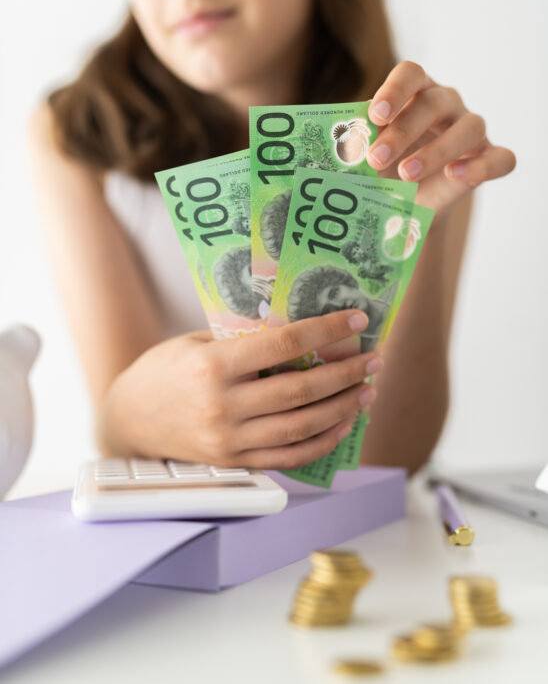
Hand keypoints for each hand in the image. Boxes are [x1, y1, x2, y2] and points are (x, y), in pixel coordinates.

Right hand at [102, 310, 381, 469]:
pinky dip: (322, 442)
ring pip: (301, 426)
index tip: (356, 321)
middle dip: (345, 373)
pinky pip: (289, 456)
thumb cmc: (165, 370)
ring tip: (367, 390)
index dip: (326, 331)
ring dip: (342, 408)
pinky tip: (343, 424)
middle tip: (373, 360)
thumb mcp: (198, 342)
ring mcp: (230, 440)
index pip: (283, 344)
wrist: (129, 419)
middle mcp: (223, 406)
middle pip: (300, 390)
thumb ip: (243, 339)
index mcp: (212, 366)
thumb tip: (301, 329)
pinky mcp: (235, 462)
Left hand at [366, 61, 515, 215]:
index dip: (394, 91)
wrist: (407, 205)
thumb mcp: (365, 155)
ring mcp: (472, 130)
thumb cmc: (384, 168)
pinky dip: (482, 165)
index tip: (374, 116)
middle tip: (374, 159)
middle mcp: (448, 104)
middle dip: (402, 131)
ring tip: (406, 174)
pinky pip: (501, 158)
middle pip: (433, 103)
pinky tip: (454, 175)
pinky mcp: (490, 158)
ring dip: (436, 151)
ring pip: (470, 127)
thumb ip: (356, 143)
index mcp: (415, 92)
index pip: (410, 74)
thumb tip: (341, 142)